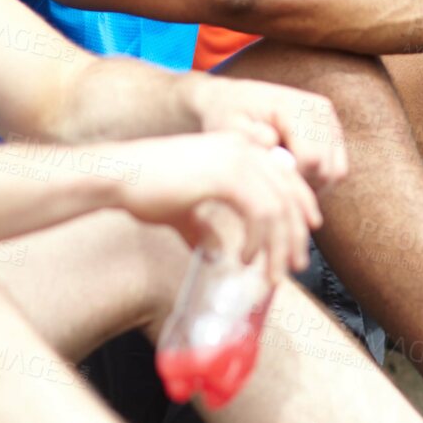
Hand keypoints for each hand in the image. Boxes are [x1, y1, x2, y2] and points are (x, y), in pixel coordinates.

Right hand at [112, 132, 320, 284]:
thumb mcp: (185, 209)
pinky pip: (260, 213)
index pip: (288, 177)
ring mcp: (238, 159)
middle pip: (290, 193)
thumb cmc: (144, 189)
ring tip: (273, 273)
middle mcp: (245, 148)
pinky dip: (258, 241)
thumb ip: (205, 227)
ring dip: (280, 246)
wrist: (118, 176)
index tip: (305, 236)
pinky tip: (245, 259)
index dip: (301, 207)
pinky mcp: (226, 176)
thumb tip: (217, 252)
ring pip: (279, 208)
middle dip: (296, 234)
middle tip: (296, 264)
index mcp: (240, 148)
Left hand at [177, 72, 348, 192]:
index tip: (267, 182)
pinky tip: (293, 175)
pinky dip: (318, 179)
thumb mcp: (227, 127)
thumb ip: (249, 137)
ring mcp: (330, 119)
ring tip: (282, 179)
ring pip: (336, 172)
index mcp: (293, 105)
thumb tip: (272, 141)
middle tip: (274, 185)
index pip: (311, 160)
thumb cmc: (228, 117)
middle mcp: (319, 109)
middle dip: (302, 186)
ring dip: (312, 185)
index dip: (291, 181)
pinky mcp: (334, 129)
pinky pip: (338, 169)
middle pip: (327, 170)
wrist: (235, 100)